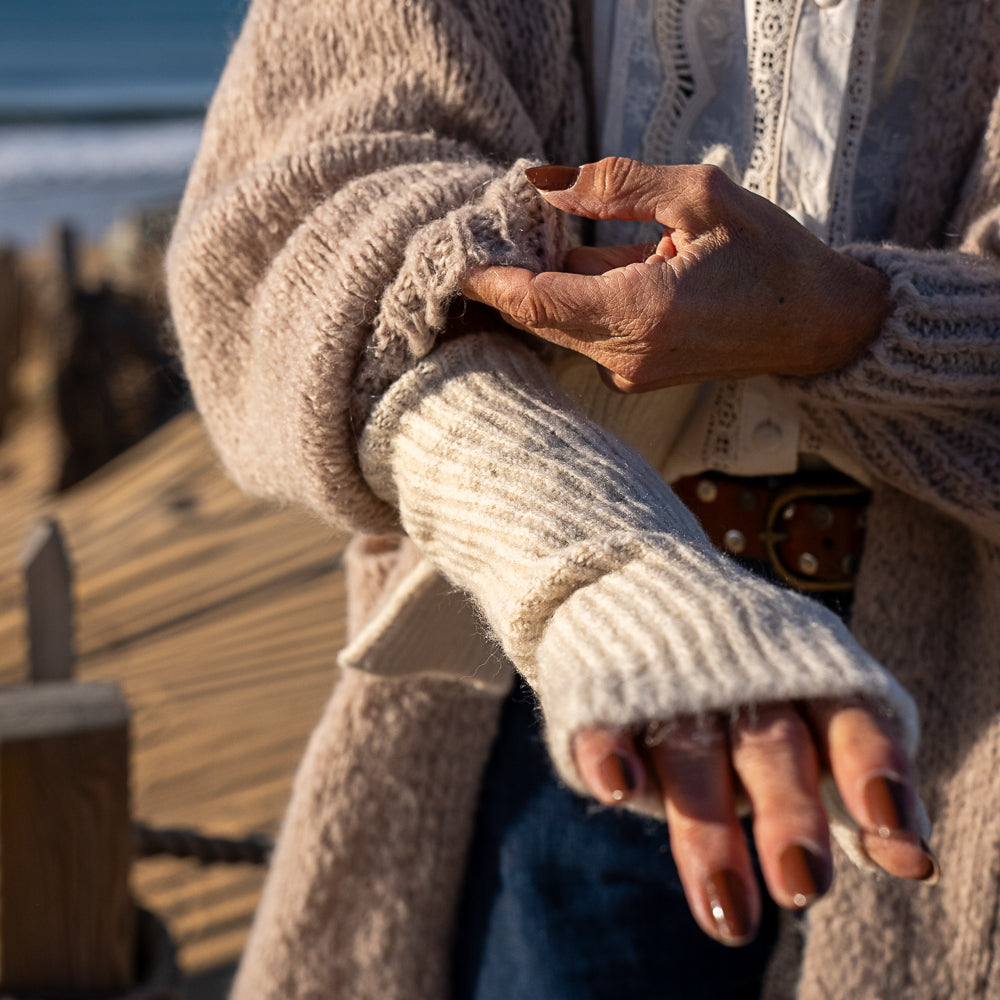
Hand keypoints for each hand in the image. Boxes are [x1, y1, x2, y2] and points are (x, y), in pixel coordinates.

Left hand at [462, 157, 888, 391]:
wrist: (818, 324)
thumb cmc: (772, 257)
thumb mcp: (700, 196)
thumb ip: (619, 186)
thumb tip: (548, 183)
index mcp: (640, 312)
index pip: (534, 301)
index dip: (488, 278)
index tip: (455, 254)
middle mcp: (627, 354)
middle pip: (538, 317)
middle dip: (508, 277)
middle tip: (487, 231)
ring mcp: (632, 371)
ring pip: (559, 327)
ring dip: (540, 286)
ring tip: (530, 236)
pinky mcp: (639, 373)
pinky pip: (586, 333)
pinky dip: (572, 300)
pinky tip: (579, 261)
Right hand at [574, 700, 937, 945]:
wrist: (636, 591)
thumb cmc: (748, 679)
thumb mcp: (812, 713)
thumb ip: (859, 782)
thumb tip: (914, 859)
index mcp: (803, 673)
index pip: (845, 716)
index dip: (869, 765)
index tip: (889, 823)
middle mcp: (741, 676)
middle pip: (770, 744)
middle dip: (789, 812)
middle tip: (805, 890)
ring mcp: (670, 682)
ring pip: (691, 752)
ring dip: (707, 830)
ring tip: (726, 912)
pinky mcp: (607, 690)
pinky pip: (607, 721)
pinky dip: (610, 751)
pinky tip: (618, 788)